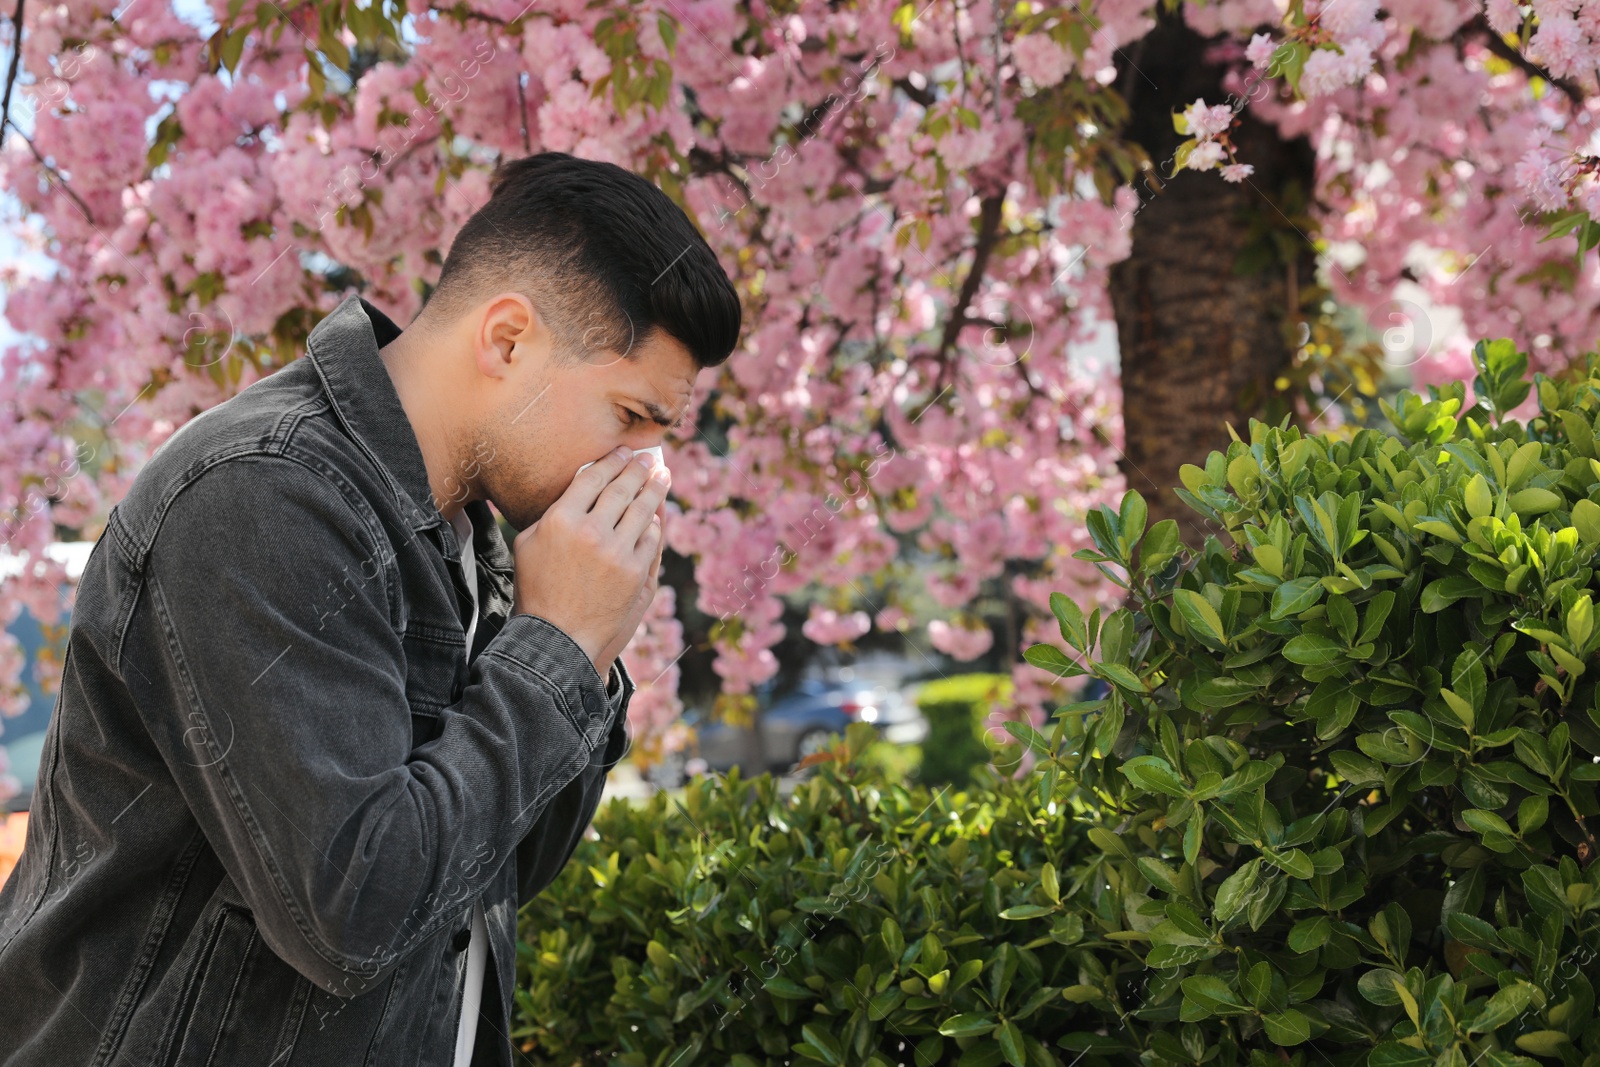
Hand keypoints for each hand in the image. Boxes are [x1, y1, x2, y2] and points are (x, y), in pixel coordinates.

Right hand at [511, 446, 670, 675]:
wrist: (556, 637)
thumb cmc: (536, 590)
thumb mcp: (527, 545)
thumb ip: (551, 514)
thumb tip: (578, 490)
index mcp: (559, 519)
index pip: (591, 478)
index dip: (610, 461)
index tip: (622, 452)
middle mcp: (590, 531)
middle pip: (621, 488)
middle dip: (638, 468)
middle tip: (649, 457)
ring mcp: (616, 552)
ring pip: (642, 510)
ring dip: (655, 489)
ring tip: (662, 476)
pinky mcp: (635, 572)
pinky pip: (650, 539)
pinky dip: (654, 525)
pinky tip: (656, 517)